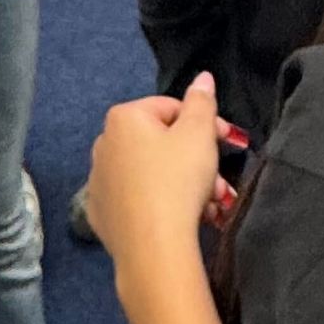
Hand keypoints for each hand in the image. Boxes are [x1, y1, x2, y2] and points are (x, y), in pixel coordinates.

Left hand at [85, 74, 225, 271]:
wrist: (153, 246)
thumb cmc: (178, 180)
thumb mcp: (199, 133)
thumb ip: (202, 101)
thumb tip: (202, 77)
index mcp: (123, 117)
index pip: (171, 108)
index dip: (204, 123)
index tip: (225, 141)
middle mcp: (103, 144)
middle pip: (161, 143)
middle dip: (195, 159)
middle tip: (220, 182)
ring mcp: (98, 181)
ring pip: (151, 173)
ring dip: (184, 183)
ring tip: (209, 205)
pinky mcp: (101, 213)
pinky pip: (137, 199)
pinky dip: (159, 203)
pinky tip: (181, 218)